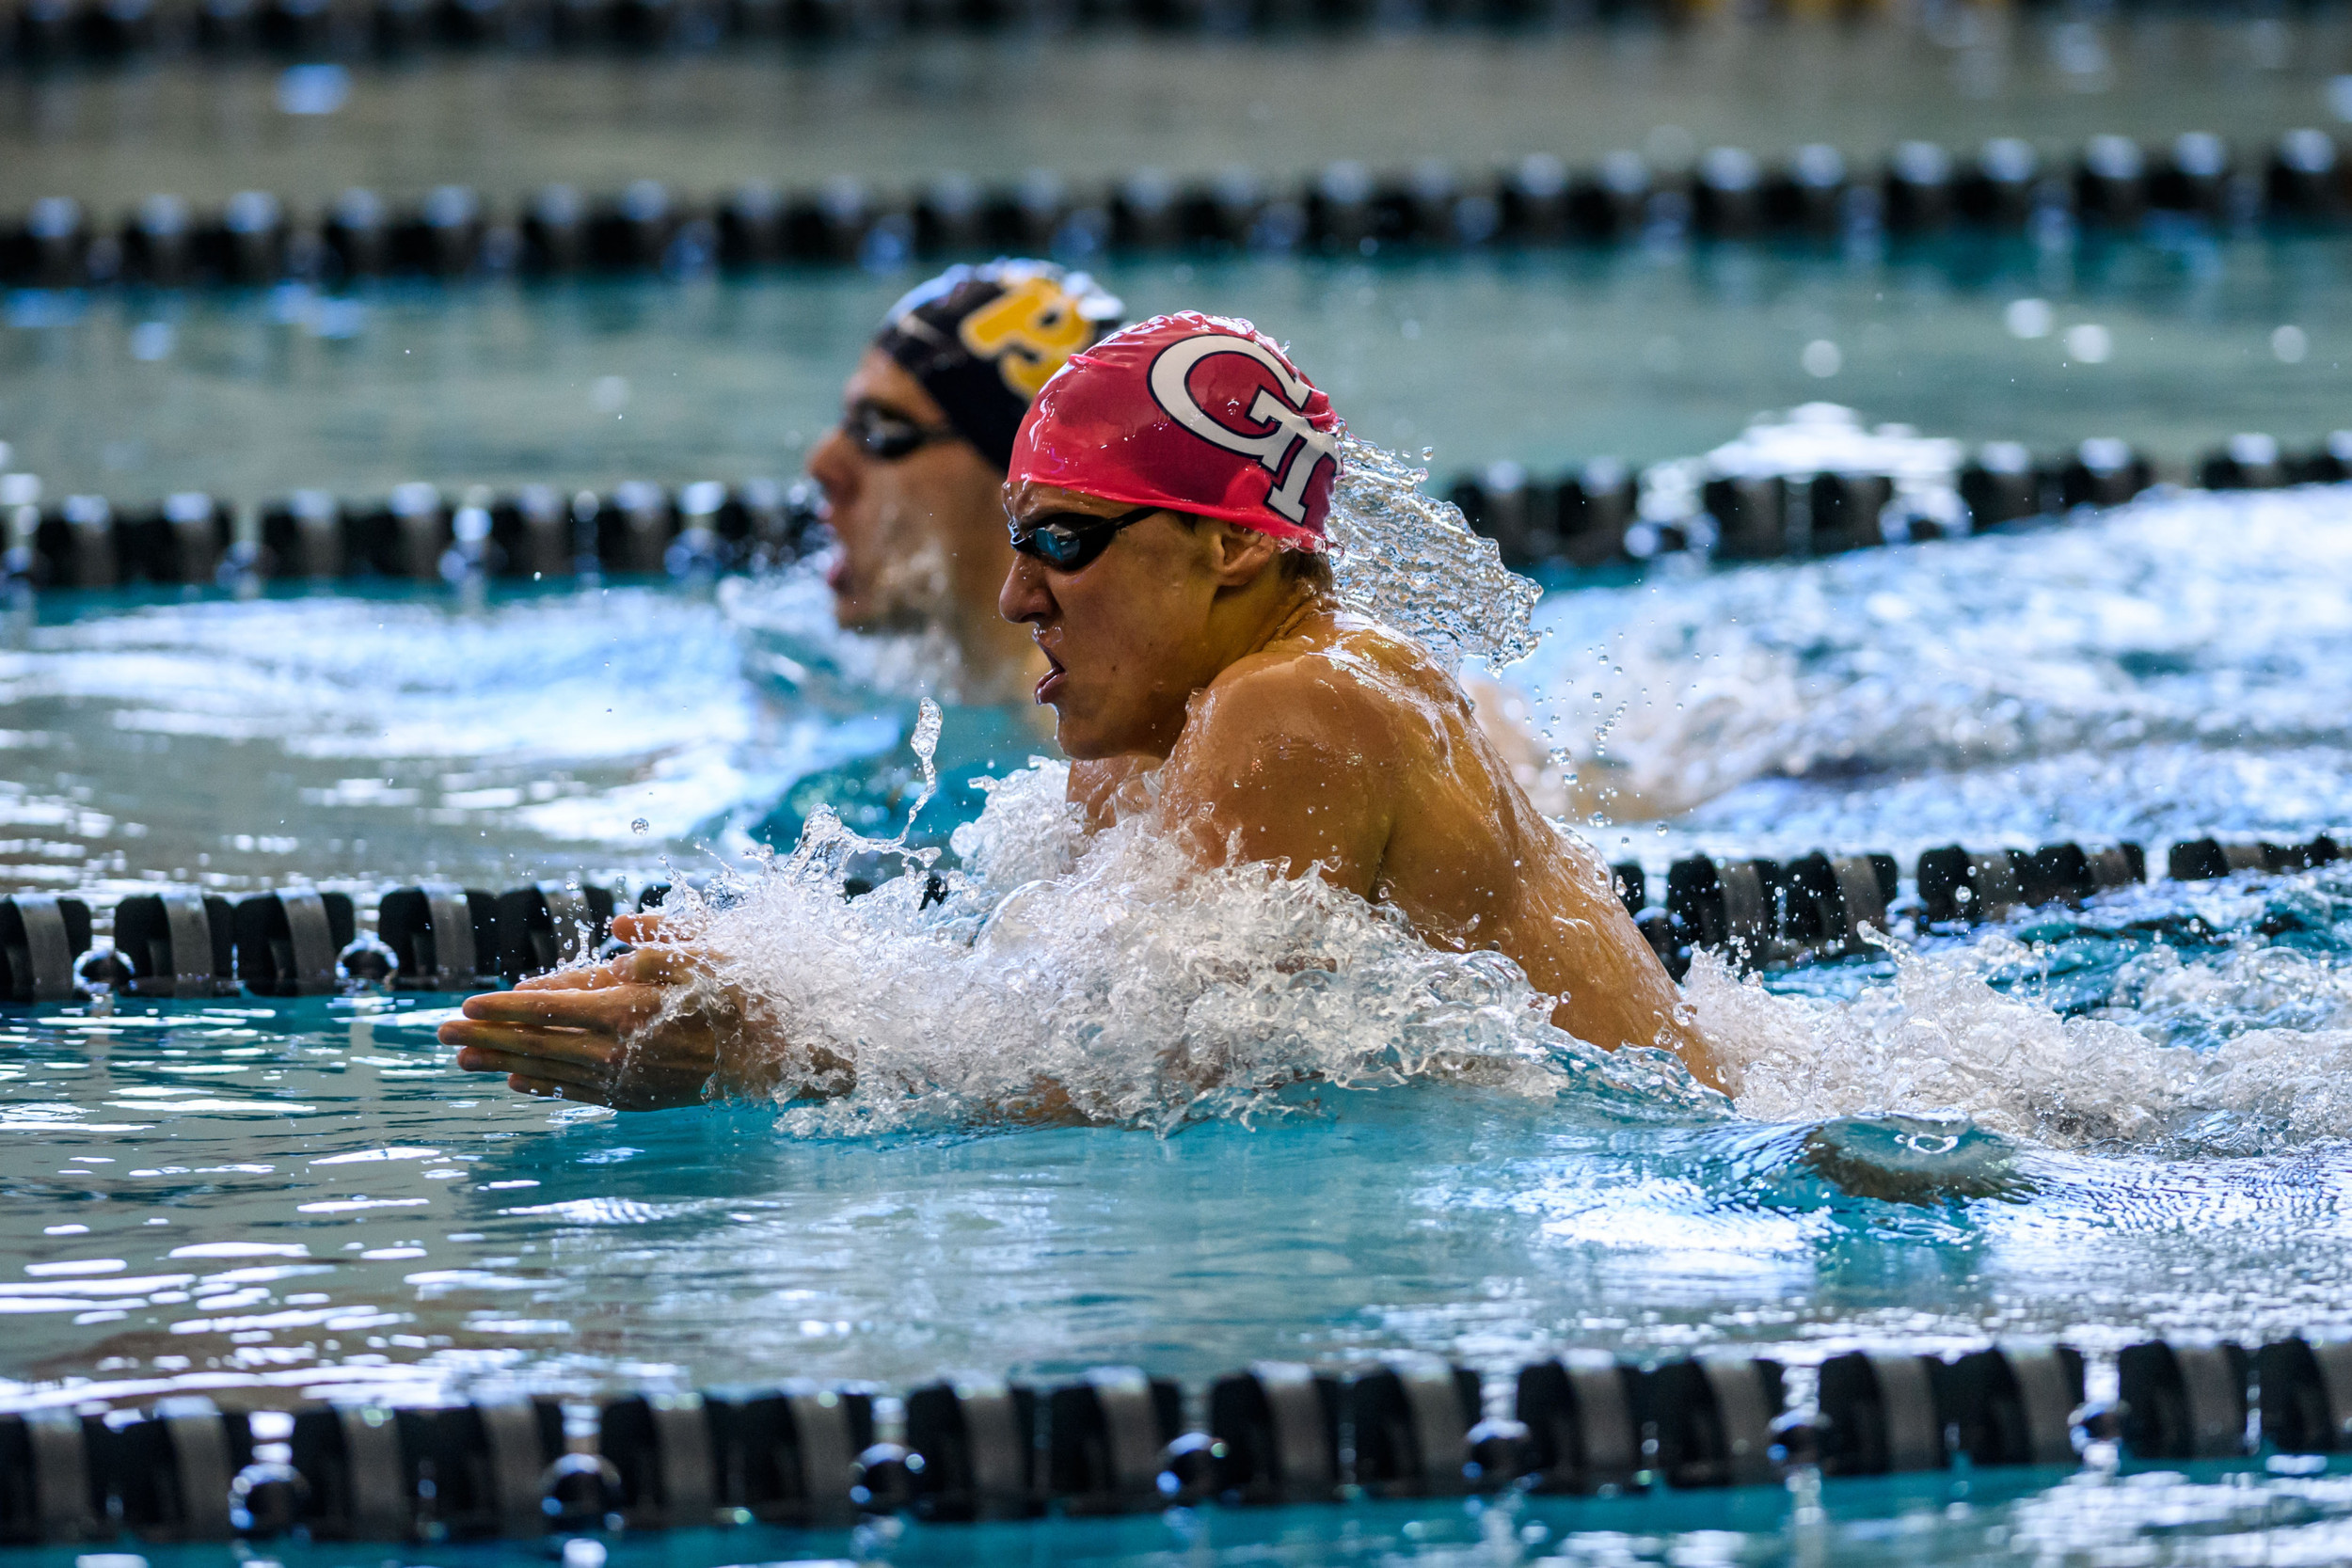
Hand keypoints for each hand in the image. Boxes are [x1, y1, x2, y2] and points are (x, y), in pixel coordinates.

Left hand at [440, 945, 745, 1111]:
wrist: (779, 1055)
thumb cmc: (744, 994)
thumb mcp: (706, 949)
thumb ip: (658, 936)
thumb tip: (618, 928)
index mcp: (627, 1008)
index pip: (548, 1007)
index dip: (504, 1005)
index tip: (466, 1004)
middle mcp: (618, 1049)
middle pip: (537, 1042)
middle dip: (487, 1036)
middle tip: (440, 1032)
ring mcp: (626, 1079)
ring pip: (550, 1071)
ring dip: (503, 1064)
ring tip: (463, 1060)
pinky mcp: (637, 1097)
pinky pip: (577, 1092)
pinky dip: (543, 1087)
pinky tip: (518, 1084)